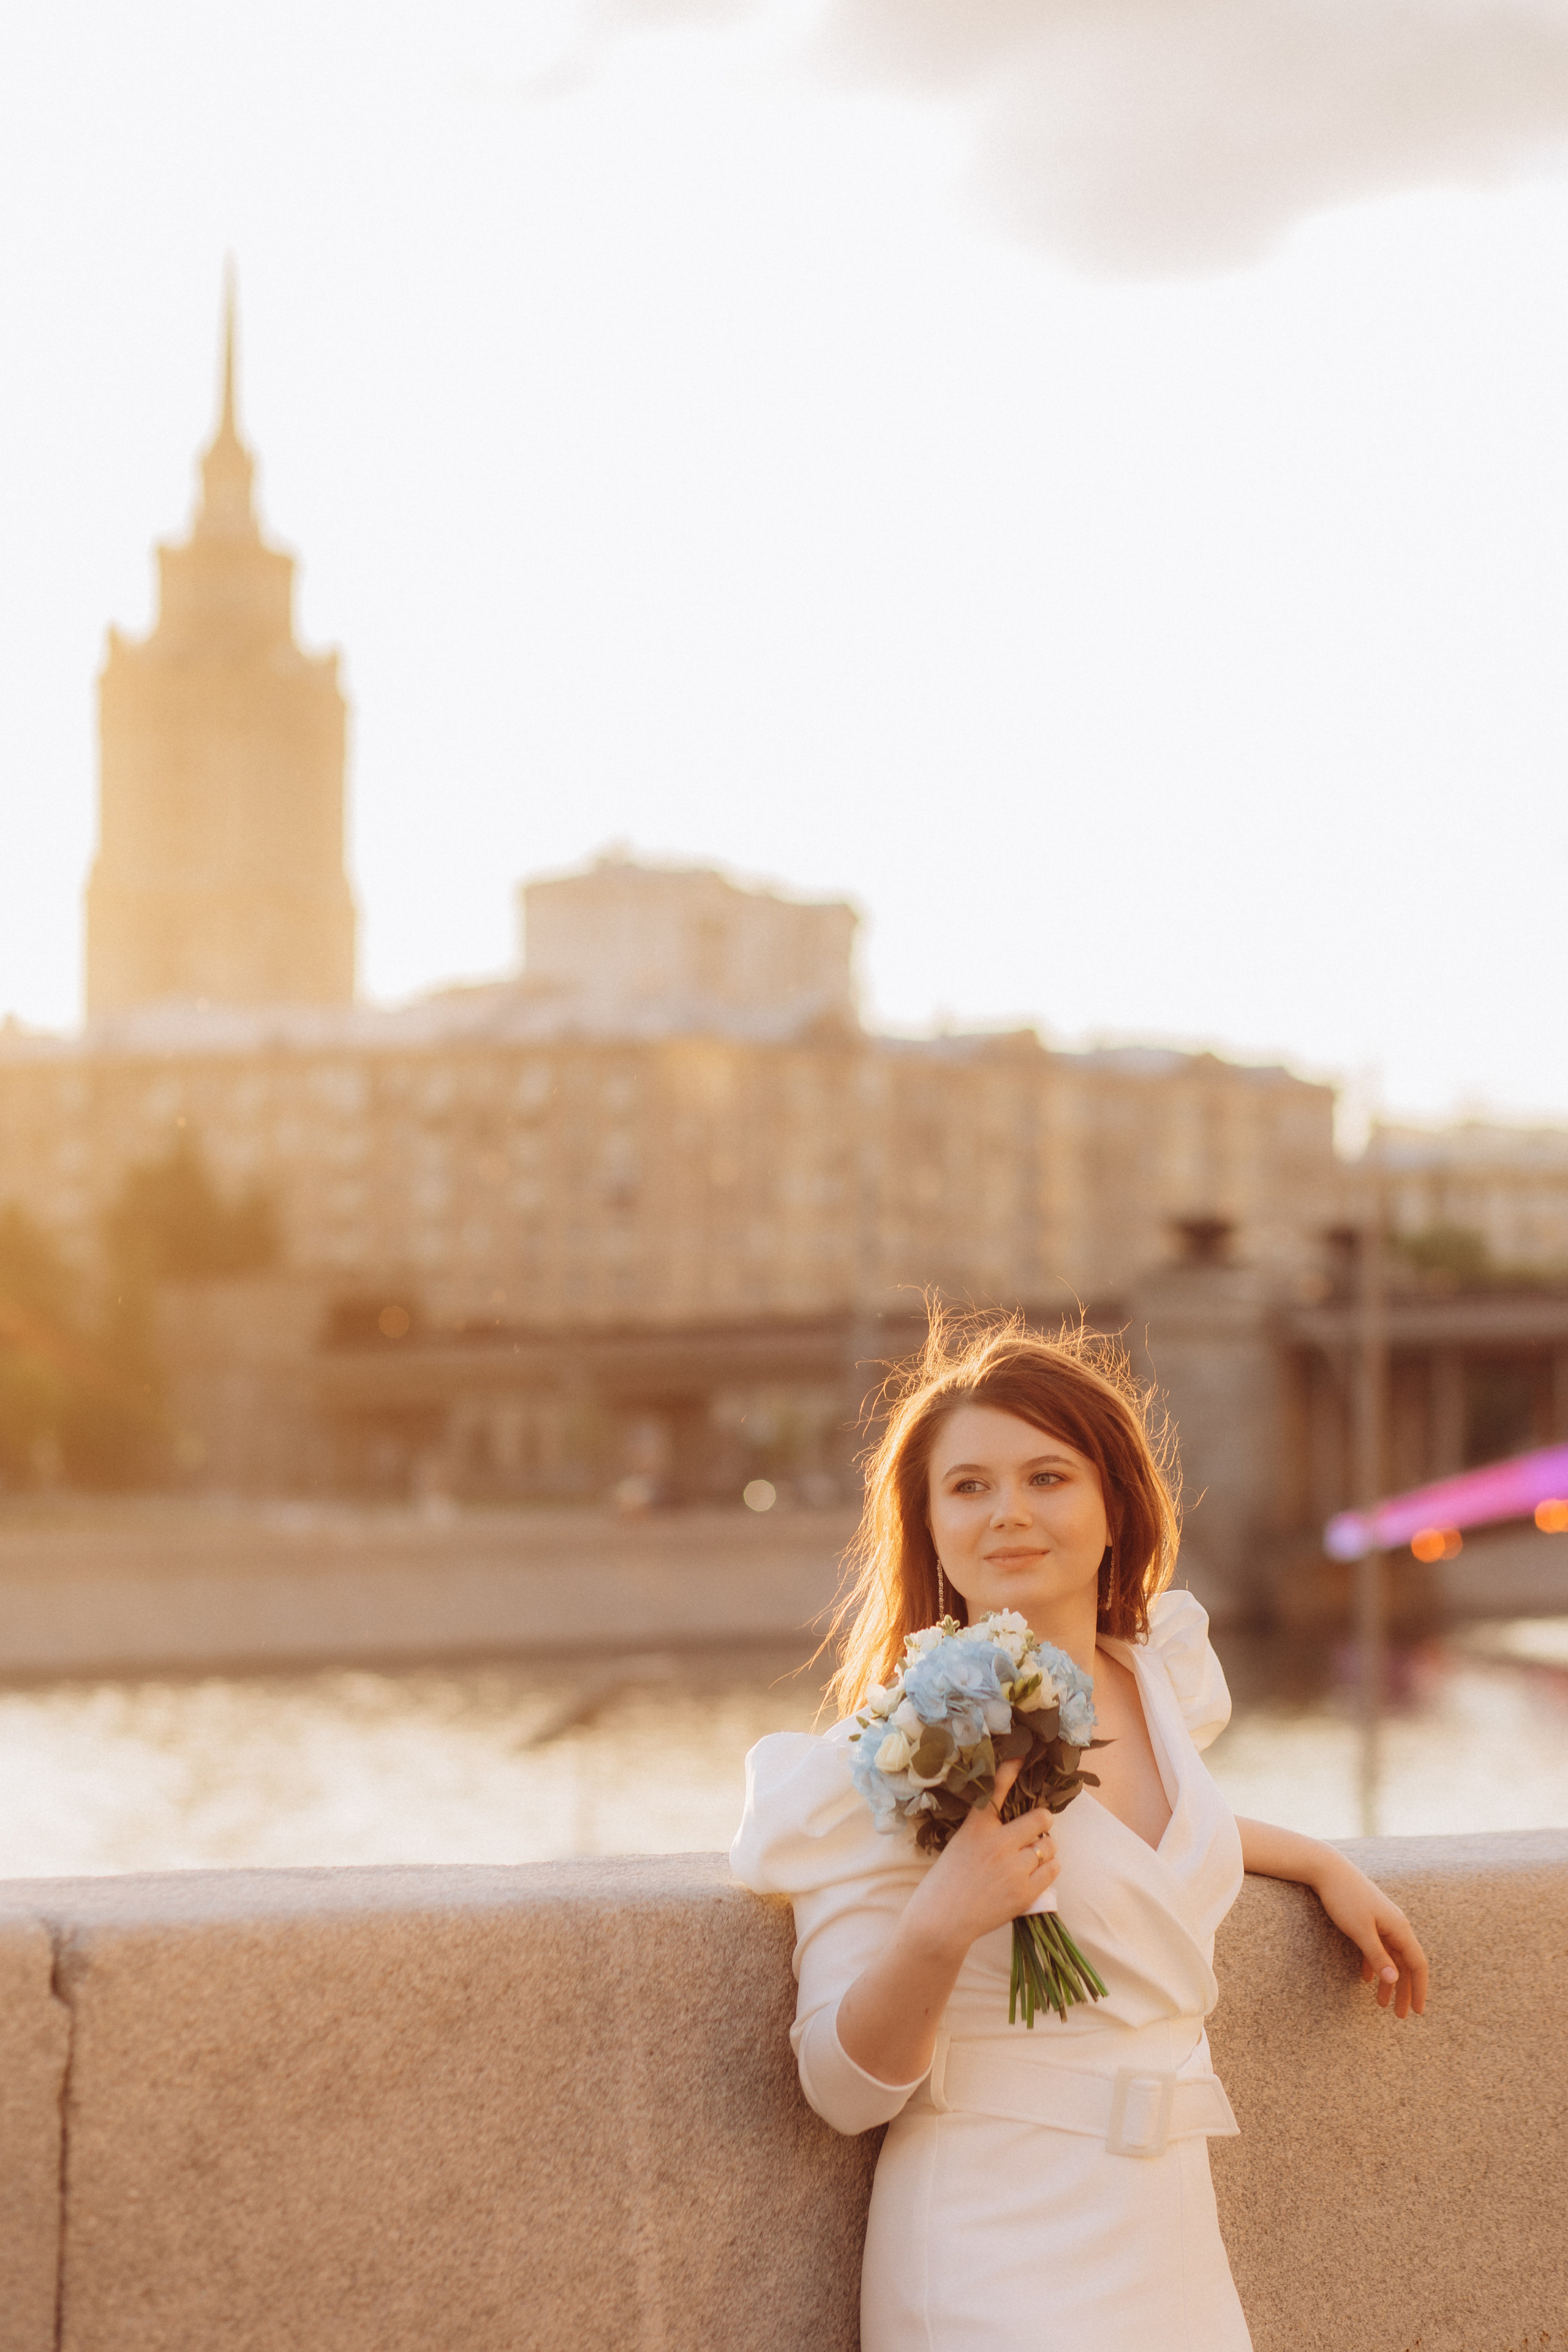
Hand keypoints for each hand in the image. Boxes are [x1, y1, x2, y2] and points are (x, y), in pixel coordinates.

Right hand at [900, 1759, 1058, 1963]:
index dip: (1012, 1769)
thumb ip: (984, 1832)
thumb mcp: (960, 1845)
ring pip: (1049, 1845)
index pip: (998, 1790)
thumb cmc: (944, 1883)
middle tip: (1036, 1829)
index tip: (1022, 1753)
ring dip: (1044, 1848)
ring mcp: (1014, 1868)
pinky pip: (1053, 1869)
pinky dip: (1048, 1868)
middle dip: (1042, 1821)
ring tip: (1032, 1856)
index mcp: (976, 1827)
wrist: (941, 1922)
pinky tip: (1036, 1872)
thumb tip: (1014, 1826)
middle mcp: (998, 1842)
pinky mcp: (1025, 1892)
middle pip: (1040, 1818)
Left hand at [1313, 1852, 1428, 2018]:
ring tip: (1380, 2004)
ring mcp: (1382, 1920)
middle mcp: (1396, 1924)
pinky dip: (1374, 1964)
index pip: (1417, 1964)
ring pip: (1391, 1956)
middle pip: (1405, 1963)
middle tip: (1400, 2016)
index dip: (1420, 1989)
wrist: (1326, 1868)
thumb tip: (1395, 1981)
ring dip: (1387, 1980)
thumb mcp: (1360, 1931)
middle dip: (1404, 1991)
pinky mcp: (1368, 1917)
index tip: (1418, 2012)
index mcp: (1399, 1927)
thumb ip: (1377, 1956)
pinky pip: (1377, 1946)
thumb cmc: (1344, 1898)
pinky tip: (1366, 1978)